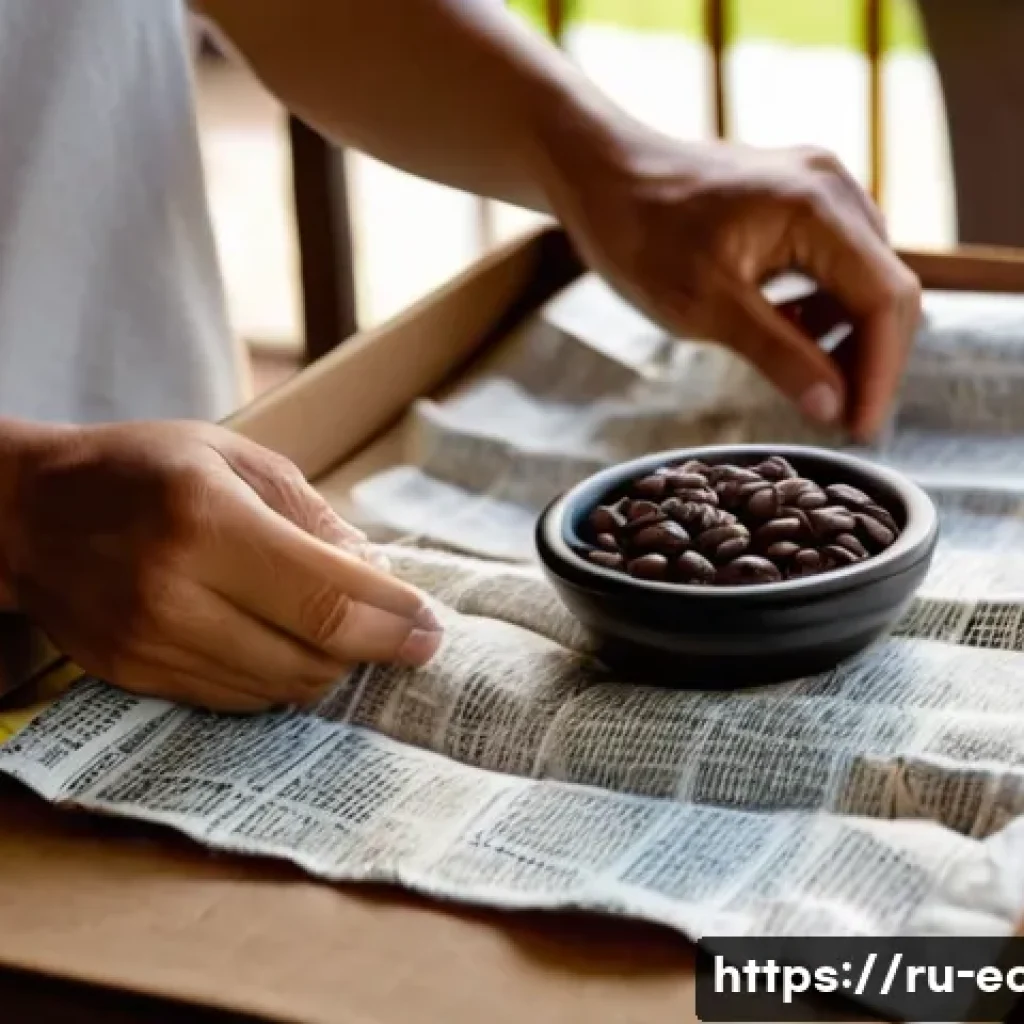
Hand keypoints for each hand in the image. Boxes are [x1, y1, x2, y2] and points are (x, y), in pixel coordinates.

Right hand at [0, 420, 441, 711]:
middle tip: (406, 634)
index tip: (431, 627)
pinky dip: (282, 679)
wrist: (30, 514)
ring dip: (331, 666)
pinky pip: (239, 701)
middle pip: (312, 657)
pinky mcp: (137, 677)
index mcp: (208, 522)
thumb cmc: (142, 469)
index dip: (393, 620)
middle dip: (374, 650)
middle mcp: (176, 593)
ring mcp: (151, 645)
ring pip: (281, 688)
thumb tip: (376, 573)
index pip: (327, 598)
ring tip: (347, 633)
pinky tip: (289, 644)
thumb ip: (312, 515)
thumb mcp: (235, 458)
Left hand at [538, 127, 920, 440]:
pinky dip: (823, 309)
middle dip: (869, 360)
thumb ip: (777, 355)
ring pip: (863, 280)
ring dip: (846, 338)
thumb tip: (833, 408)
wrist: (599, 173)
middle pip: (886, 289)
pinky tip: (789, 335)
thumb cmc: (639, 234)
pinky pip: (835, 263)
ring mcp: (819, 189)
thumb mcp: (705, 307)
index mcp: (818, 208)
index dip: (880, 372)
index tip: (860, 430)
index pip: (884, 299)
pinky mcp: (798, 200)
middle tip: (842, 422)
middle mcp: (833, 189)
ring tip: (813, 386)